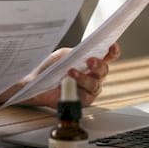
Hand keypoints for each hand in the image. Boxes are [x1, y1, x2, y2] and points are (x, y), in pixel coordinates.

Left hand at [0, 43, 119, 108]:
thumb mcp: (63, 55)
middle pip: (104, 70)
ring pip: (95, 84)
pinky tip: (68, 83)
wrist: (35, 83)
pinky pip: (86, 96)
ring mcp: (90, 89)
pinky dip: (77, 89)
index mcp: (91, 62)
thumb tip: (85, 52)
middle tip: (90, 60)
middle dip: (98, 65)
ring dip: (84, 78)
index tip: (112, 46)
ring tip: (71, 72)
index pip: (107, 56)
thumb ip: (76, 53)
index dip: (112, 52)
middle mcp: (94, 76)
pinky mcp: (83, 101)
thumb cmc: (50, 68)